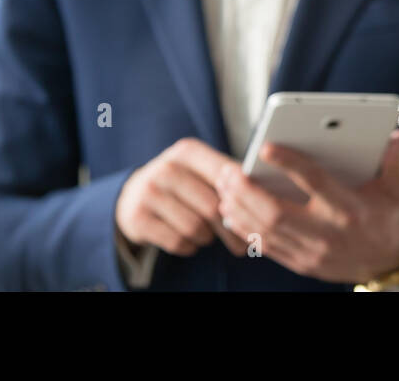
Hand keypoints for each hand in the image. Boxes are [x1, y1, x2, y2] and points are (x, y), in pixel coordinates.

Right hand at [116, 138, 247, 257]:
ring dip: (207, 238)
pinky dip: (189, 246)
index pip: (226, 175)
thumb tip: (265, 195)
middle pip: (212, 207)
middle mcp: (166, 168)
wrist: (133, 195)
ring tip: (209, 236)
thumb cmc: (182, 183)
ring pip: (195, 228)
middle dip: (230, 230)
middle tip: (244, 245)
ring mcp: (149, 192)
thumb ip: (228, 178)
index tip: (259, 216)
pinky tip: (190, 240)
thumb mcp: (199, 170)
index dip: (244, 197)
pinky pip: (177, 241)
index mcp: (188, 151)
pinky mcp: (137, 218)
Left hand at [213, 129, 398, 283]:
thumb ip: (396, 161)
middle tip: (228, 170)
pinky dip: (244, 230)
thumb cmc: (391, 216)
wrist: (390, 262)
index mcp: (350, 209)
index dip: (289, 163)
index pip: (314, 183)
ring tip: (223, 186)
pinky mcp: (302, 264)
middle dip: (247, 191)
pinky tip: (230, 212)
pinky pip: (266, 248)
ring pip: (265, 231)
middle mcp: (328, 234)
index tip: (265, 147)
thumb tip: (398, 135)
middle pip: (277, 213)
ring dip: (239, 208)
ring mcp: (312, 253)